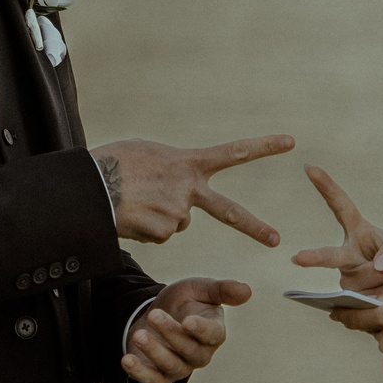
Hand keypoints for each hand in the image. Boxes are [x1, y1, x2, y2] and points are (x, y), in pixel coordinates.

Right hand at [92, 135, 292, 245]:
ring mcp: (178, 213)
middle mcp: (189, 189)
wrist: (92, 186)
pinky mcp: (164, 232)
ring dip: (159, 216)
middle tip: (276, 240)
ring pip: (177, 222)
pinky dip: (147, 227)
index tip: (290, 142)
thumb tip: (177, 196)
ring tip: (134, 201)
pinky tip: (131, 215)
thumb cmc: (114, 162)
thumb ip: (171, 169)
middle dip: (254, 227)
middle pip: (229, 212)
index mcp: (188, 163)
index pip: (233, 152)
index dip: (263, 147)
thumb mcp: (148, 152)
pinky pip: (160, 234)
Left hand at [120, 278, 251, 382]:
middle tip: (154, 315)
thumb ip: (222, 290)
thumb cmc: (185, 301)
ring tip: (139, 334)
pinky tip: (127, 360)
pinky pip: (152, 380)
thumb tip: (248, 290)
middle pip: (189, 350)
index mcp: (214, 331)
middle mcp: (200, 353)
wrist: (159, 312)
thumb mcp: (200, 289)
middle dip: (171, 333)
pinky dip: (139, 372)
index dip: (201, 330)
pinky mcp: (160, 375)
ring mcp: (180, 366)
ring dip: (154, 351)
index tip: (188, 321)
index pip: (213, 335)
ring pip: (171, 365)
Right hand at [291, 165, 382, 297]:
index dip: (326, 187)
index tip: (308, 166)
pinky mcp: (359, 303)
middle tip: (297, 259)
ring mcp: (351, 282)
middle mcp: (348, 256)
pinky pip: (382, 295)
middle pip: (332, 255)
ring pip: (373, 277)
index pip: (340, 206)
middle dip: (315, 258)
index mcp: (358, 231)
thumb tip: (379, 265)